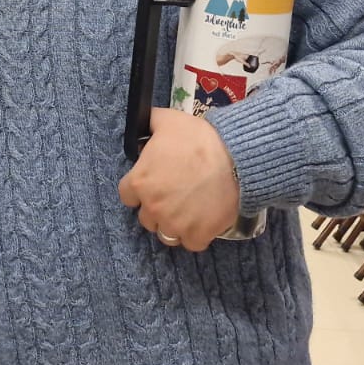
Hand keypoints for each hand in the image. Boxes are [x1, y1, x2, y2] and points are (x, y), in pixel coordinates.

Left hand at [118, 109, 240, 251]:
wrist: (236, 158)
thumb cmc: (199, 139)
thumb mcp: (168, 121)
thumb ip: (149, 123)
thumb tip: (141, 121)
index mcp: (140, 181)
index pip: (127, 195)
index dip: (139, 189)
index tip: (152, 184)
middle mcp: (153, 207)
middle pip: (146, 218)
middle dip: (157, 208)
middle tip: (174, 196)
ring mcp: (175, 224)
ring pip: (166, 234)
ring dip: (174, 225)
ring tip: (188, 211)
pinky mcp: (198, 234)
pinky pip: (191, 243)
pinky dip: (196, 235)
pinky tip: (202, 222)